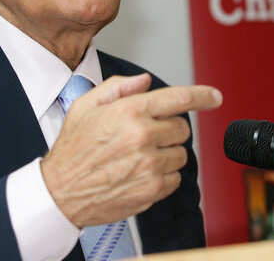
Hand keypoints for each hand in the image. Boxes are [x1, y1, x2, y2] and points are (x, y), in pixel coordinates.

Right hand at [40, 73, 221, 227]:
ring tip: (138, 157)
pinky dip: (163, 175)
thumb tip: (145, 81)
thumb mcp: (86, 105)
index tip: (214, 97)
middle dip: (168, 129)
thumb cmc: (71, 149)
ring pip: (181, 153)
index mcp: (130, 111)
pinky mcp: (152, 189)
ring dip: (166, 153)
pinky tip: (140, 173)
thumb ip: (118, 87)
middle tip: (144, 136)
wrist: (59, 193)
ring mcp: (150, 164)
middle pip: (182, 127)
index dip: (202, 95)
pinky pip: (175, 178)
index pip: (178, 98)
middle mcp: (143, 136)